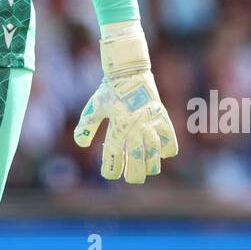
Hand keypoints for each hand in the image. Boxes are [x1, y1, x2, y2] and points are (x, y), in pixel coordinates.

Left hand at [73, 21, 178, 183]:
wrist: (129, 71)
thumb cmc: (109, 90)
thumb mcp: (94, 106)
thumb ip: (87, 125)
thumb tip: (80, 144)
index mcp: (117, 126)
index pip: (114, 155)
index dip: (111, 169)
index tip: (109, 174)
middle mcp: (135, 127)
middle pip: (138, 160)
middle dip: (135, 174)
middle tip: (132, 178)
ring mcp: (150, 123)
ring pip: (155, 153)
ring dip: (152, 165)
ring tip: (148, 171)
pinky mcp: (162, 118)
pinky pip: (170, 139)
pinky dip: (168, 149)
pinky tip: (162, 154)